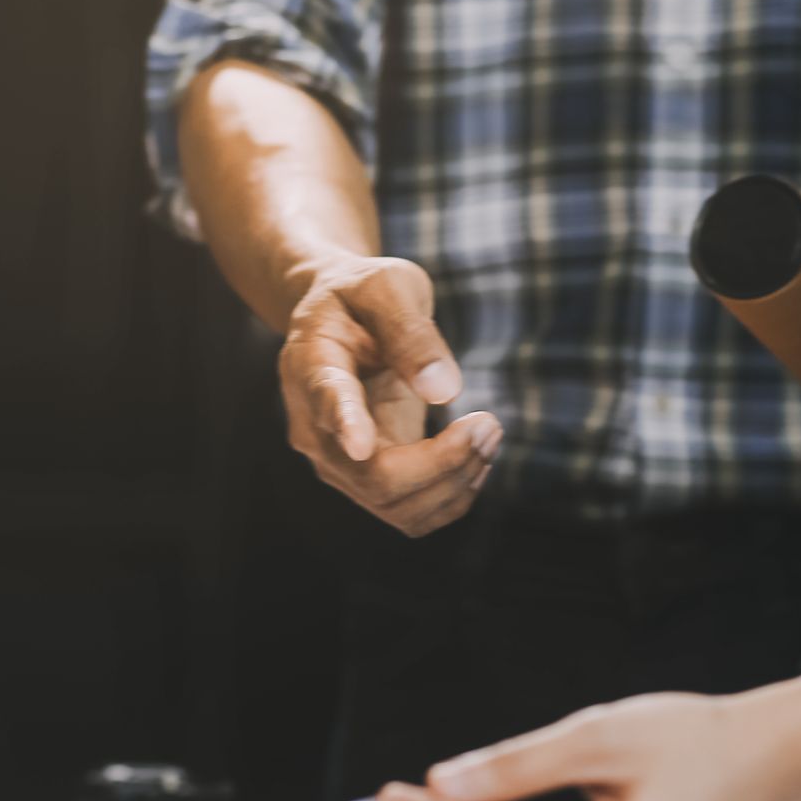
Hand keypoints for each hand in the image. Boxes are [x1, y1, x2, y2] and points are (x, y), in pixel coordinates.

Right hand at [280, 257, 500, 536]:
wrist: (340, 319)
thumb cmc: (362, 296)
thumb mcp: (386, 287)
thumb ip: (410, 332)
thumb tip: (442, 391)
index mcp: (311, 366)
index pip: (326, 400)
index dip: (345, 424)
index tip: (362, 443)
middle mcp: (316, 428)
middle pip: (373, 477)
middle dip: (442, 463)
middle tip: (489, 423)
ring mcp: (339, 462)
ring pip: (396, 506)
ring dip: (455, 483)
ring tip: (490, 433)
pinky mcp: (366, 480)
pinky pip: (410, 513)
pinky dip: (452, 496)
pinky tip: (476, 458)